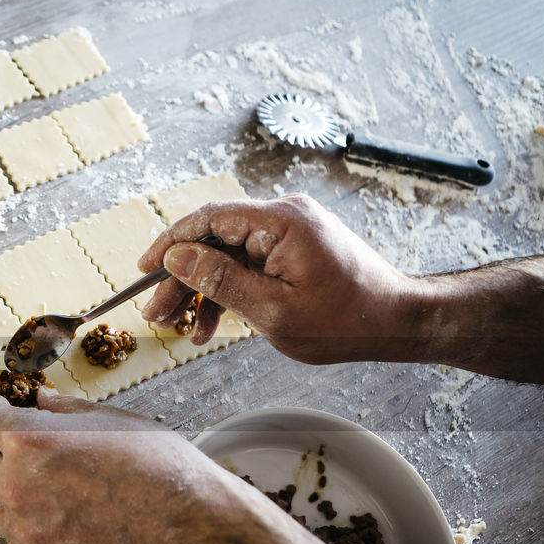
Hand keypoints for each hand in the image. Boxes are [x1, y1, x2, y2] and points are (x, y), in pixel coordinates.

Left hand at [0, 387, 257, 543]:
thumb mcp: (110, 419)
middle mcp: (18, 483)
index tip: (8, 416)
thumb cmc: (156, 466)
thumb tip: (39, 400)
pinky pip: (13, 543)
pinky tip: (50, 519)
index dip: (2, 415)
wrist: (185, 523)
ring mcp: (26, 528)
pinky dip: (24, 530)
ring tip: (25, 490)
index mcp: (30, 440)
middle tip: (13, 451)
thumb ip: (64, 410)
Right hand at [138, 193, 421, 363]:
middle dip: (182, 278)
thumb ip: (220, 281)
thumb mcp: (272, 310)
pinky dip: (229, 291)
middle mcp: (284, 216)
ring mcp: (290, 231)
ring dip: (202, 291)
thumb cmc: (345, 320)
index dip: (170, 243)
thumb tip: (176, 257)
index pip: (209, 218)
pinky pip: (249, 264)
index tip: (145, 269)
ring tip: (181, 328)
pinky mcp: (294, 248)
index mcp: (281, 221)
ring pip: (228, 255)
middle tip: (158, 314)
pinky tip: (211, 325)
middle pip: (214, 239)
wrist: (398, 322)